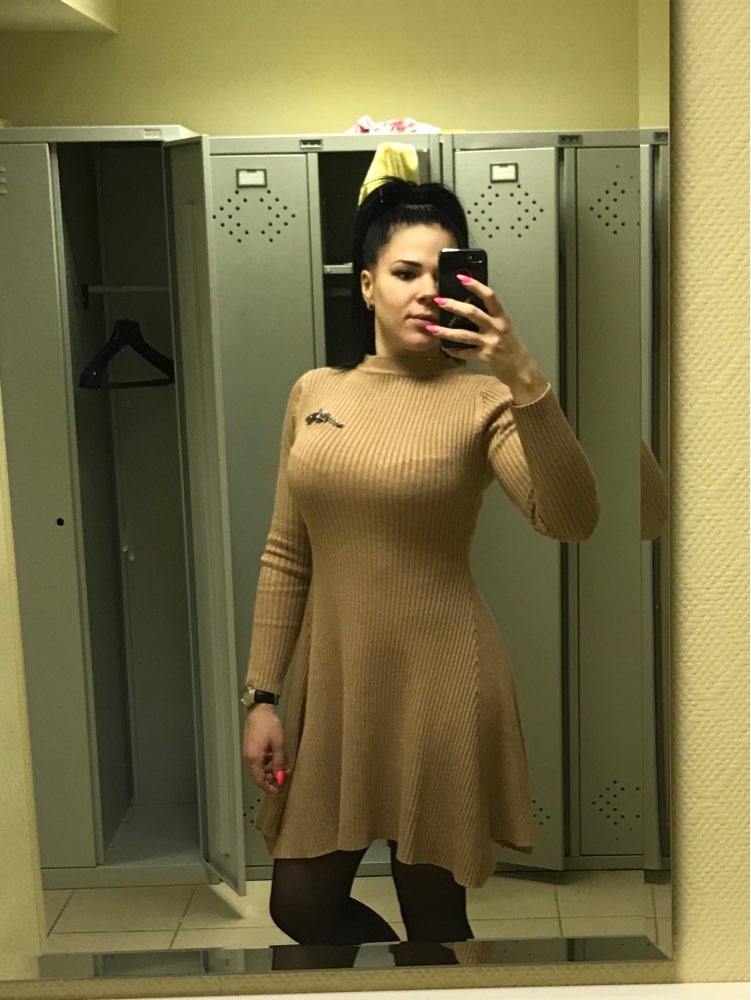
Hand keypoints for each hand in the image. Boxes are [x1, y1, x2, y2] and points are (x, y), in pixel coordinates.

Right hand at [243, 705, 289, 795]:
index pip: (260, 781)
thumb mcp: (277, 744)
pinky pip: (257, 761)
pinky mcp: (250, 747)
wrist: (259, 709)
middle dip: (271, 780)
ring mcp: (249, 752)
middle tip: (283, 778)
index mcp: (254, 758)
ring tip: (282, 768)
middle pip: (258, 776)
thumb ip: (279, 762)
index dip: (269, 788)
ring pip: (258, 769)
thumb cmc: (268, 724)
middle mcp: (249, 757)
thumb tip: (280, 777)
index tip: (278, 791)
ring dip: (270, 771)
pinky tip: (275, 759)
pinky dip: (266, 764)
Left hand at [428, 275, 547, 401]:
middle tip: (439, 301)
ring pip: (464, 334)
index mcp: (501, 317)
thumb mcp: (504, 327)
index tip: (461, 277)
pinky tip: (445, 348)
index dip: (475, 286)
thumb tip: (469, 306)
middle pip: (472, 313)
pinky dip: (455, 351)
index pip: (489, 296)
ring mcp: (490, 342)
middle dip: (454, 306)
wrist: (521, 368)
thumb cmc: (511, 346)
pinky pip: (466, 352)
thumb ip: (490, 317)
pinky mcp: (485, 356)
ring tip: (431, 328)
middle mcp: (496, 327)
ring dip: (445, 331)